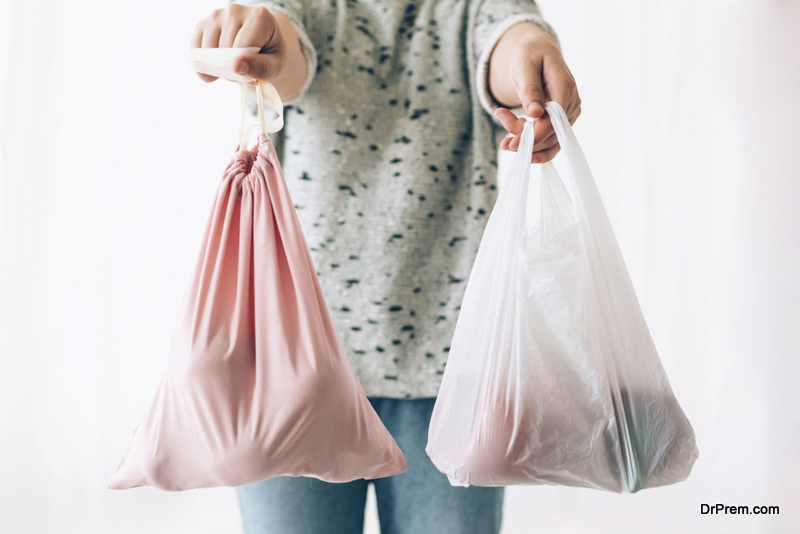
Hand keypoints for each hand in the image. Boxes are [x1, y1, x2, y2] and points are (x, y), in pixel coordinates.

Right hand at [191, 4, 285, 82]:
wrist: (261, 44)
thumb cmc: (270, 55)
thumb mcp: (275, 66)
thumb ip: (261, 68)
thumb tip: (236, 67)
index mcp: (260, 16)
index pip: (242, 48)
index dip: (244, 68)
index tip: (253, 72)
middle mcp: (235, 10)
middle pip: (225, 51)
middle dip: (232, 70)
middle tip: (243, 70)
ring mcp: (216, 15)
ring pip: (207, 53)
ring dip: (218, 69)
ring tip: (232, 66)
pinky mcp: (202, 24)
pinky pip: (194, 52)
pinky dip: (202, 67)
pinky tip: (215, 67)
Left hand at [490, 27, 580, 162]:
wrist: (537, 50)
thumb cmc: (530, 54)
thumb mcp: (524, 66)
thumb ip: (530, 89)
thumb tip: (536, 113)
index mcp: (564, 87)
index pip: (553, 122)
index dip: (534, 136)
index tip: (511, 143)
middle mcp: (571, 102)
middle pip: (551, 133)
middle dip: (525, 141)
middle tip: (503, 141)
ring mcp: (569, 112)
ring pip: (550, 140)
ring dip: (528, 145)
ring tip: (505, 143)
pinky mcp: (562, 118)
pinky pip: (550, 138)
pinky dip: (534, 143)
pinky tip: (516, 143)